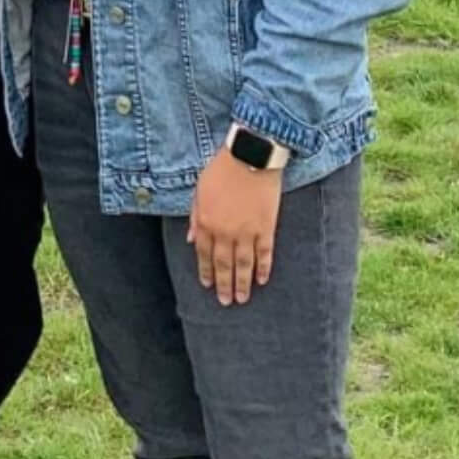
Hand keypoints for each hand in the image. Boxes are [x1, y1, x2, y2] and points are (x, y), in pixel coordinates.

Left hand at [187, 152, 282, 306]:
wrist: (250, 156)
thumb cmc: (222, 169)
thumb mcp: (200, 190)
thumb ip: (195, 217)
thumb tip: (191, 240)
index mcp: (206, 222)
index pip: (204, 254)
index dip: (206, 271)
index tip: (208, 285)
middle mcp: (225, 232)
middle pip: (223, 265)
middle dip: (224, 285)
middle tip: (226, 302)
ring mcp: (247, 232)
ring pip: (244, 265)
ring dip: (243, 283)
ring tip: (243, 299)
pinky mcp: (266, 227)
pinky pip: (265, 253)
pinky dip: (264, 268)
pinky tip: (263, 280)